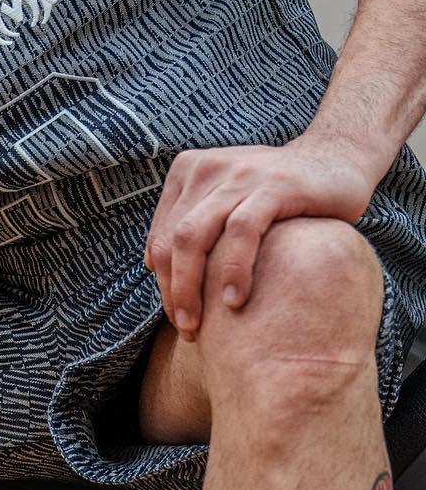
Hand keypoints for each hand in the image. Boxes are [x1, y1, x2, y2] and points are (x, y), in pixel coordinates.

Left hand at [144, 138, 376, 339]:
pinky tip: (235, 301)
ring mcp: (239, 175)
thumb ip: (192, 223)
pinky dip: (234, 269)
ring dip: (191, 287)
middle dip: (172, 290)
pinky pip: (242, 231)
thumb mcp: (227, 200)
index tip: (175, 314)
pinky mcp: (274, 185)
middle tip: (184, 329)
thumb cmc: (279, 193)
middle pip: (173, 240)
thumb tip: (151, 263)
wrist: (339, 161)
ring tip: (198, 324)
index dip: (162, 281)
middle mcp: (208, 169)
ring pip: (195, 236)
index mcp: (189, 171)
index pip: (162, 236)